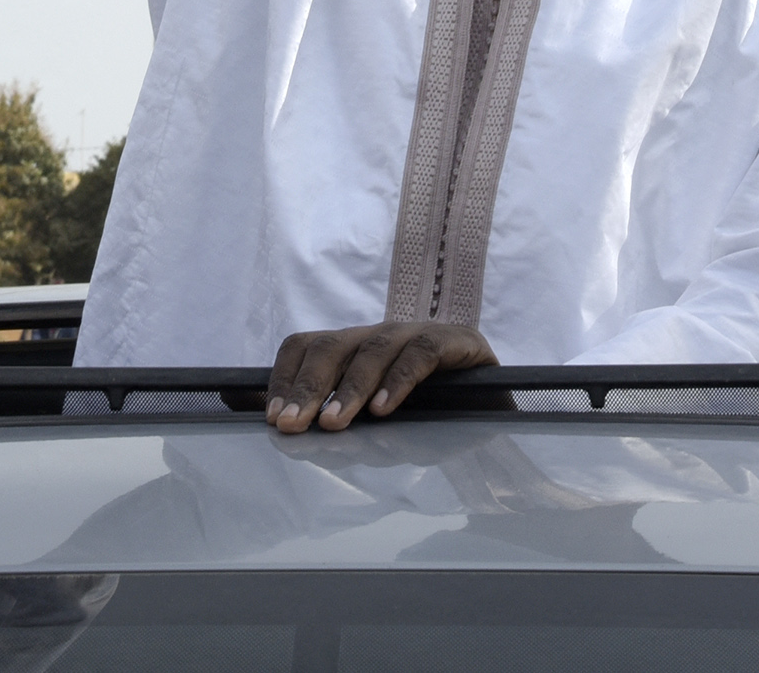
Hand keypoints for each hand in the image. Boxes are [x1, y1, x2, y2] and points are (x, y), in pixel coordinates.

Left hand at [264, 320, 497, 432]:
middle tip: (292, 426)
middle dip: (308, 387)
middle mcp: (380, 333)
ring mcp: (418, 333)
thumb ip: (327, 412)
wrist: (497, 408)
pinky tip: (384, 409)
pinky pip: (421, 354)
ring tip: (334, 425)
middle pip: (332, 345)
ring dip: (349, 389)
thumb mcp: (371, 413)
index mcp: (355, 347)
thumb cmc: (427, 412)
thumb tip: (261, 418)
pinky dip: (399, 381)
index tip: (273, 418)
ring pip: (373, 349)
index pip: (306, 345)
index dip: (285, 378)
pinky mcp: (457, 342)